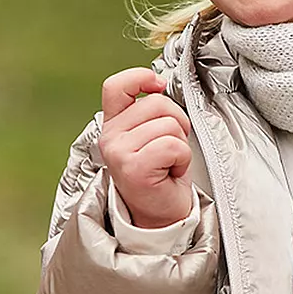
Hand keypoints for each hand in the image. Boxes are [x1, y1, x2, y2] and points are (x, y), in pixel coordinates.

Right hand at [99, 68, 193, 228]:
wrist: (161, 216)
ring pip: (169, 124)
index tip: (158, 85)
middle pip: (158, 103)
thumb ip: (150, 111)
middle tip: (171, 149)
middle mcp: (111, 137)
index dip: (140, 77)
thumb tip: (161, 84)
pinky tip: (171, 172)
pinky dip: (182, 159)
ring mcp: (119, 153)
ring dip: (180, 144)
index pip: (116, 86)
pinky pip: (173, 145)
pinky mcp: (134, 168)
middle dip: (177, 123)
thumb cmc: (161, 175)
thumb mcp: (151, 137)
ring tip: (169, 162)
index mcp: (113, 125)